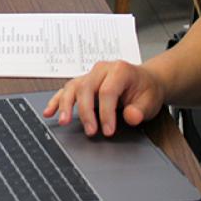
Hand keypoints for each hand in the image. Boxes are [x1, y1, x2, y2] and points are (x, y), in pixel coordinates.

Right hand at [43, 60, 165, 136]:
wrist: (144, 81)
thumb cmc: (145, 90)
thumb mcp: (151, 101)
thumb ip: (141, 109)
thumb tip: (131, 116)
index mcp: (119, 70)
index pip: (107, 91)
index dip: (106, 112)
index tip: (108, 130)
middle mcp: (102, 69)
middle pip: (86, 87)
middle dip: (86, 111)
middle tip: (90, 131)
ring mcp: (90, 75)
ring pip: (73, 87)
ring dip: (66, 105)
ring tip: (63, 121)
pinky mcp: (83, 83)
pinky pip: (66, 90)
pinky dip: (57, 101)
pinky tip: (49, 112)